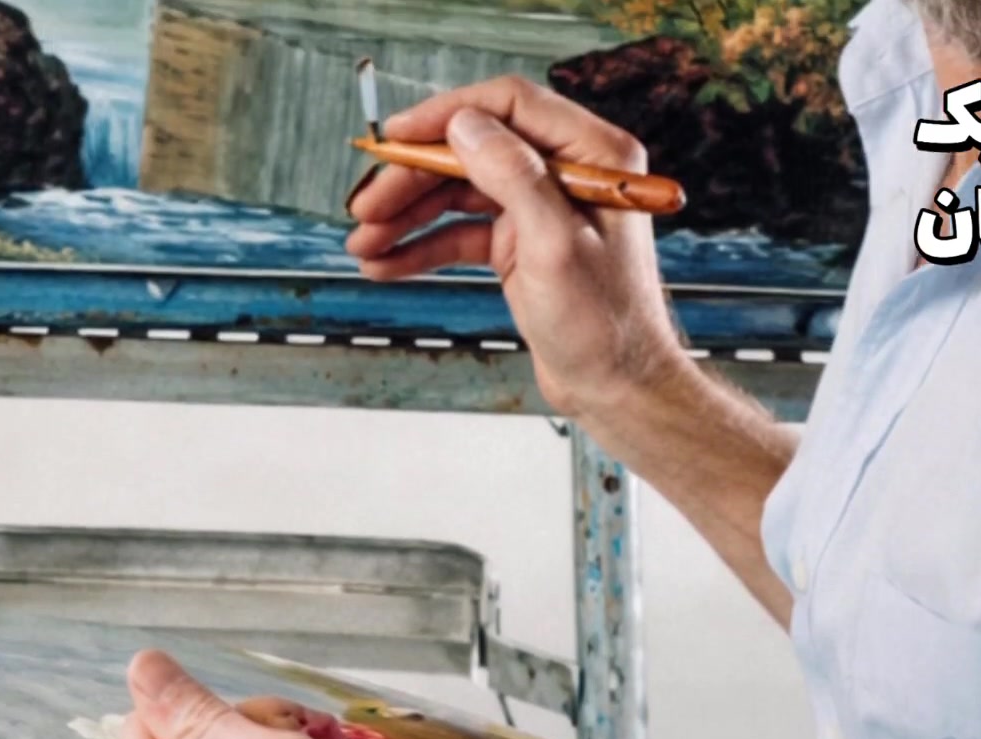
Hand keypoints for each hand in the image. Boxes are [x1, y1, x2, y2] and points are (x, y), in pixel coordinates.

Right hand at [346, 76, 685, 419]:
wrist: (615, 389)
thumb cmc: (605, 326)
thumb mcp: (555, 245)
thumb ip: (513, 176)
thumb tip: (467, 123)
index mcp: (593, 156)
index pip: (510, 106)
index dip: (447, 116)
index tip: (398, 137)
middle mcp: (566, 173)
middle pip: (473, 151)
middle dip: (414, 178)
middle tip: (366, 206)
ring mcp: (540, 208)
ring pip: (459, 193)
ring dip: (407, 216)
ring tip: (364, 242)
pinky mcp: (521, 244)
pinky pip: (461, 233)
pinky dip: (422, 246)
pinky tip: (385, 263)